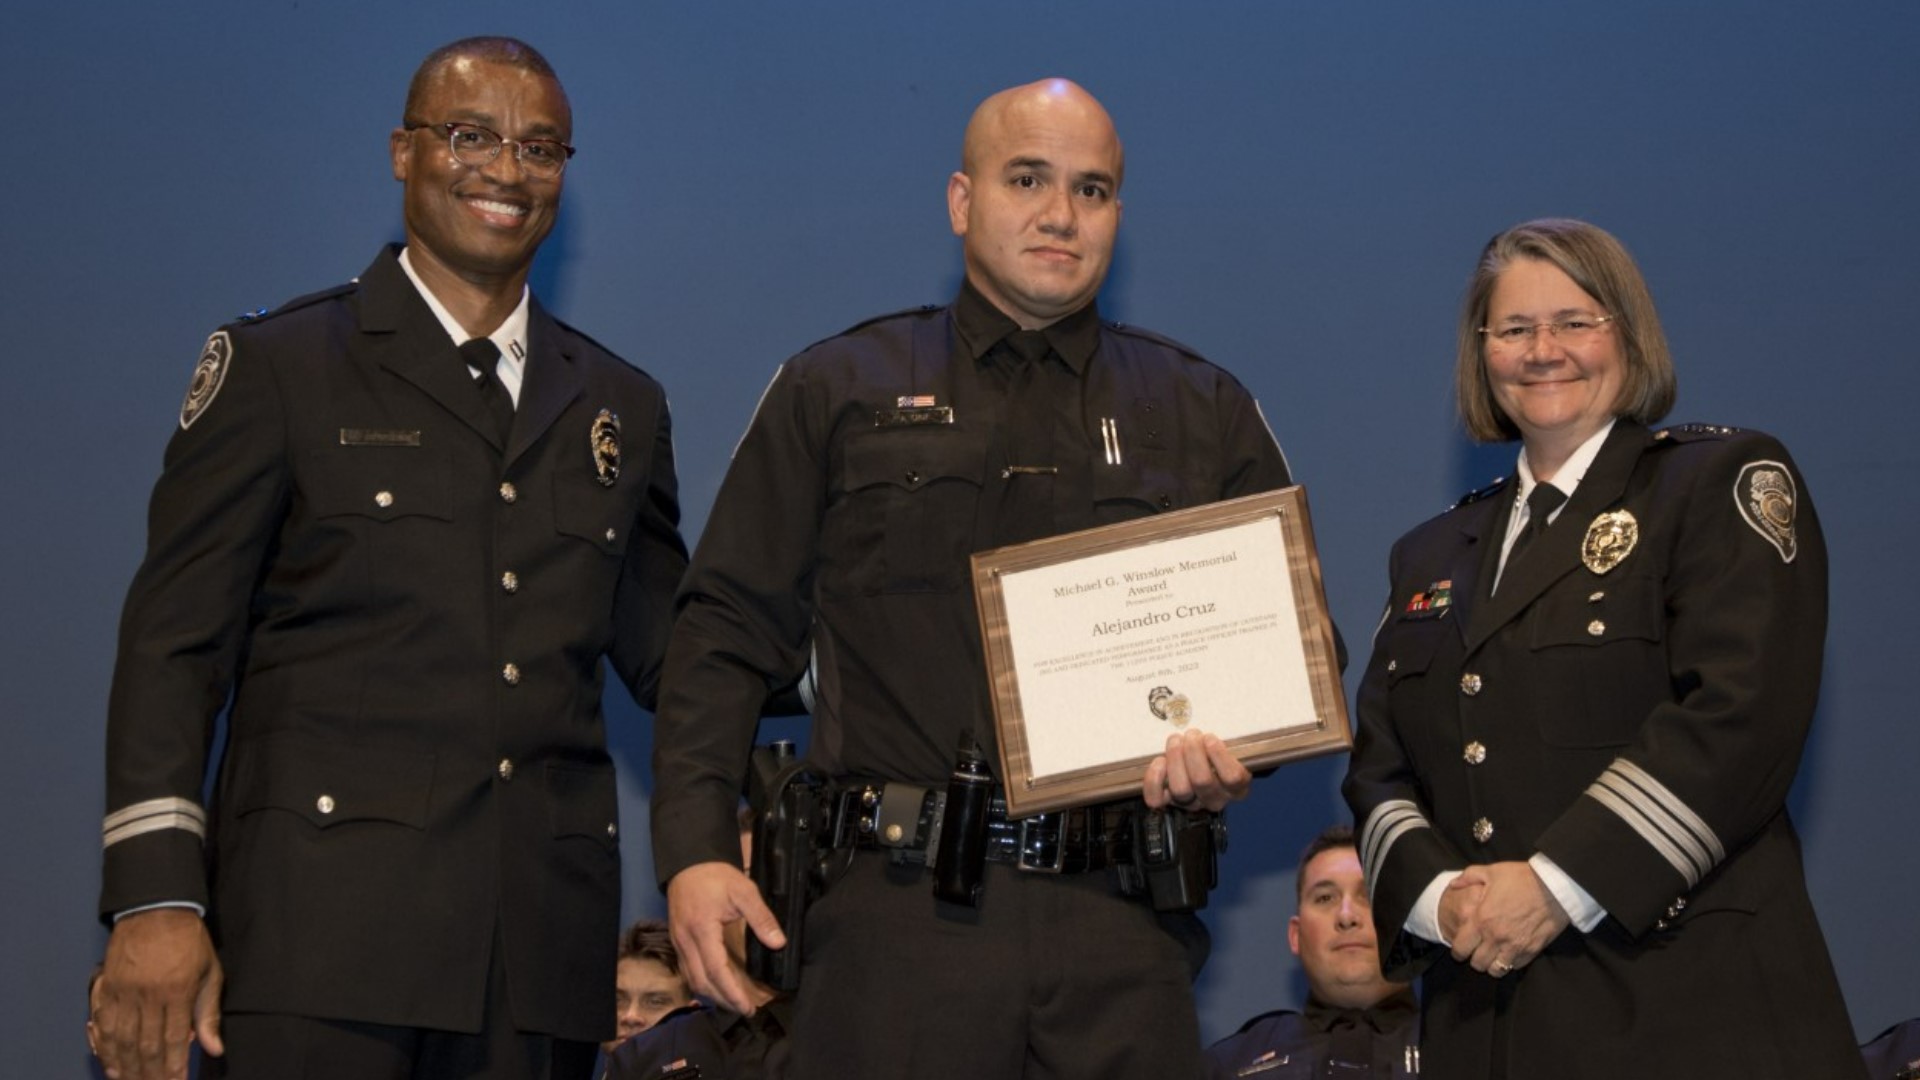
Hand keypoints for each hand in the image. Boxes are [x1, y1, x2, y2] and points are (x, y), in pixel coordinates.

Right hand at [93, 908, 223, 1079]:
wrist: (157, 909)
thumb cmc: (190, 941)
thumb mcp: (210, 973)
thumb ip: (209, 1013)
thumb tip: (214, 1048)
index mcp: (178, 992)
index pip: (174, 1041)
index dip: (173, 1068)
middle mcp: (148, 995)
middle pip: (146, 1045)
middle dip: (149, 1073)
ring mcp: (124, 991)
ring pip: (122, 1038)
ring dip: (125, 1065)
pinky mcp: (107, 986)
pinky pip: (102, 1022)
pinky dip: (104, 1045)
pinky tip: (109, 1062)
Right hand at [666, 861, 784, 1015]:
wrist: (687, 863)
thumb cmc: (715, 876)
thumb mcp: (743, 890)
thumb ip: (761, 917)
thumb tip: (779, 942)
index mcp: (702, 930)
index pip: (716, 970)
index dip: (732, 992)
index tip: (747, 1006)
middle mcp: (685, 941)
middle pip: (701, 982)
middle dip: (723, 1000)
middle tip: (745, 1009)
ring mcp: (678, 942)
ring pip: (692, 979)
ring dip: (712, 994)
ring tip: (733, 1001)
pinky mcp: (677, 941)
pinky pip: (687, 970)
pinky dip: (702, 982)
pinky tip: (715, 985)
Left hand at [1141, 730, 1250, 812]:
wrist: (1200, 764)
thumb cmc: (1215, 752)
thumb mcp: (1227, 746)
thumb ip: (1222, 741)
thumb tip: (1215, 721)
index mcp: (1237, 787)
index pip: (1233, 778)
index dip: (1219, 756)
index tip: (1209, 738)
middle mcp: (1215, 799)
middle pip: (1203, 781)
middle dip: (1193, 752)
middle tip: (1190, 734)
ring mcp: (1191, 803)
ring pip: (1181, 789)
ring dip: (1175, 759)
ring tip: (1175, 740)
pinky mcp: (1169, 803)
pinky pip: (1158, 799)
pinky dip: (1154, 779)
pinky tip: (1159, 761)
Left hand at [1445, 861, 1568, 976]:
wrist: (1554, 886)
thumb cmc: (1521, 878)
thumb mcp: (1491, 872)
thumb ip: (1467, 878)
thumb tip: (1453, 885)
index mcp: (1481, 919)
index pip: (1461, 948)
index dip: (1457, 951)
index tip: (1460, 947)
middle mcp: (1496, 937)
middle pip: (1477, 964)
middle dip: (1473, 959)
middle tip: (1477, 951)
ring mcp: (1515, 946)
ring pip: (1496, 970)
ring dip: (1491, 965)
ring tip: (1492, 956)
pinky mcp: (1532, 951)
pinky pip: (1515, 966)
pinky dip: (1510, 963)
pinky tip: (1509, 953)